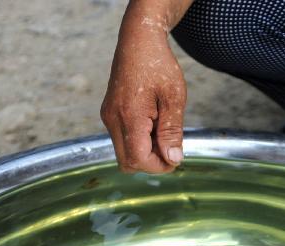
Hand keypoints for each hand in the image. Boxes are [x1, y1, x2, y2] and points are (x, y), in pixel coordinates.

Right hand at [101, 16, 186, 173]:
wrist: (138, 40)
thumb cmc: (158, 64)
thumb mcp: (174, 98)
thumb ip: (172, 131)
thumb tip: (173, 160)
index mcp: (129, 116)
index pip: (138, 160)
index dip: (159, 166)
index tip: (176, 157)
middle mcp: (113, 119)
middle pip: (128, 163)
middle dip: (151, 163)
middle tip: (170, 145)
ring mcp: (108, 117)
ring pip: (124, 153)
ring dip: (145, 151)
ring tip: (162, 128)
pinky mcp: (109, 114)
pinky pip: (122, 140)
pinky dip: (139, 141)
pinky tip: (153, 123)